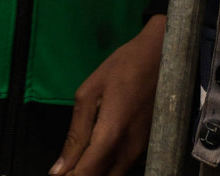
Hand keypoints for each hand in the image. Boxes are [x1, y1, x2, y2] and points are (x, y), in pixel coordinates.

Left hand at [50, 16, 163, 175]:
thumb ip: (75, 135)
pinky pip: (125, 168)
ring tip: (83, 156)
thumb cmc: (122, 67)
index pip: (86, 175)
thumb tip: (59, 170)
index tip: (58, 173)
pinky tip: (103, 149)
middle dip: (82, 175)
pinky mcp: (149, 149)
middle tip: (70, 164)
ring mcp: (142, 153)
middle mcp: (129, 153)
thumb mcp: (89, 93)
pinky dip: (111, 166)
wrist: (161, 54)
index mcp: (111, 137)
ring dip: (97, 171)